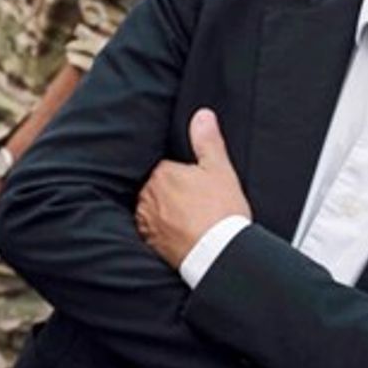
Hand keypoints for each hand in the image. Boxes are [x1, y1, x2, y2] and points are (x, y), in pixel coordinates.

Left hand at [137, 108, 251, 270]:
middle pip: (156, 187)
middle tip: (194, 203)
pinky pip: (151, 230)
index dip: (180, 175)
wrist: (218, 252)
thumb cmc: (221, 212)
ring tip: (188, 219)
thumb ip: (208, 141)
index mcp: (161, 173)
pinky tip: (179, 233)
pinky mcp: (148, 240)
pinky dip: (162, 230)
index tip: (193, 184)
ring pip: (151, 208)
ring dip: (164, 211)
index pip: (165, 167)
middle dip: (171, 193)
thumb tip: (202, 115)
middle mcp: (147, 194)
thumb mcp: (220, 170)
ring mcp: (145, 218)